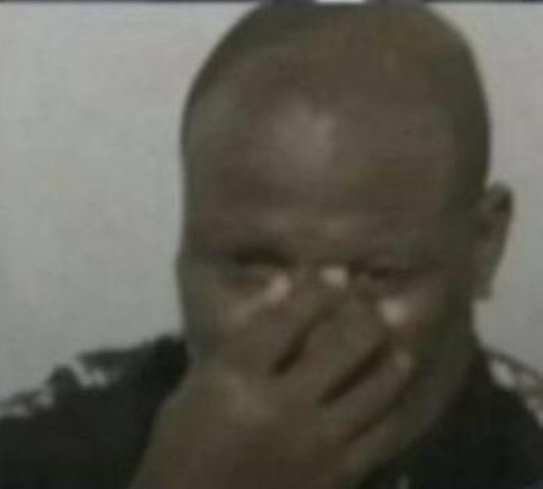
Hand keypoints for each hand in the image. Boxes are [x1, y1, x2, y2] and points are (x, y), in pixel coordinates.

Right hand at [130, 281, 414, 488]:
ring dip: (390, 356)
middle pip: (342, 347)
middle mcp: (282, 406)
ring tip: (400, 336)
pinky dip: (393, 405)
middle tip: (381, 300)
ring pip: (373, 389)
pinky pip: (380, 435)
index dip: (317, 290)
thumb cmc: (183, 444)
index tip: (338, 271)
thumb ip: (239, 335)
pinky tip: (397, 385)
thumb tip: (282, 286)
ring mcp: (315, 445)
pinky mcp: (336, 476)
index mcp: (236, 379)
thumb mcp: (198, 383)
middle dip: (367, 316)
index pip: (287, 320)